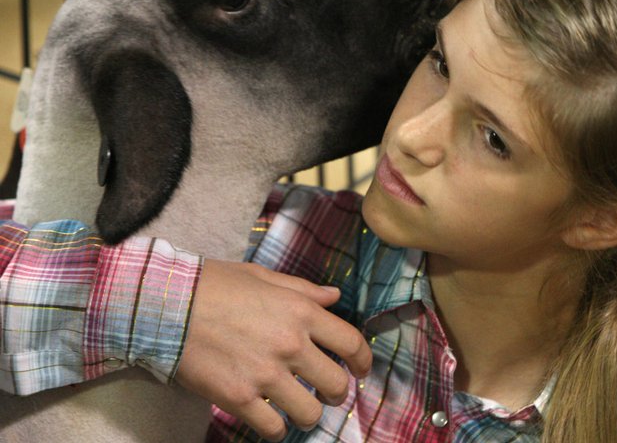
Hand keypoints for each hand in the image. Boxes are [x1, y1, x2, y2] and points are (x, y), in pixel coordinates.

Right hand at [175, 259, 371, 440]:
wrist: (166, 303)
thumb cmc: (214, 284)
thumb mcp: (263, 277)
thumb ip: (303, 290)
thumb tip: (333, 296)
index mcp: (301, 312)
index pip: (352, 343)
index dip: (364, 361)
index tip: (361, 370)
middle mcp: (290, 345)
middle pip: (337, 384)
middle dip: (336, 391)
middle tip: (325, 391)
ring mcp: (265, 374)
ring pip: (310, 413)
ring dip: (307, 413)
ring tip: (297, 406)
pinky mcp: (238, 398)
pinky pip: (273, 429)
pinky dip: (276, 428)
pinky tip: (269, 418)